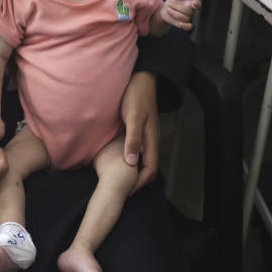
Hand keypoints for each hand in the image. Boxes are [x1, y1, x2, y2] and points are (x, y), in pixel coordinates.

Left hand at [121, 71, 158, 192]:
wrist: (140, 79)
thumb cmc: (136, 97)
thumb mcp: (133, 119)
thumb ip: (133, 140)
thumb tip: (131, 163)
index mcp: (151, 139)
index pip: (150, 168)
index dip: (140, 182)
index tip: (128, 192)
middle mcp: (150, 139)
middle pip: (148, 166)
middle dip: (139, 179)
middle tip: (124, 189)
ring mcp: (146, 134)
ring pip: (144, 158)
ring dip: (135, 169)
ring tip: (121, 177)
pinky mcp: (139, 129)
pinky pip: (138, 149)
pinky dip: (131, 158)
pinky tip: (120, 158)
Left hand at [159, 0, 200, 30]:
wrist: (164, 11)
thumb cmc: (172, 3)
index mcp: (190, 4)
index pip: (196, 4)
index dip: (197, 4)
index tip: (195, 3)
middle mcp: (190, 12)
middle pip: (187, 11)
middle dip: (177, 7)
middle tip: (170, 4)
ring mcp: (187, 19)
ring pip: (184, 18)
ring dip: (174, 13)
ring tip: (168, 9)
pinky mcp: (183, 25)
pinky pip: (187, 27)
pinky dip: (184, 25)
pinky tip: (179, 24)